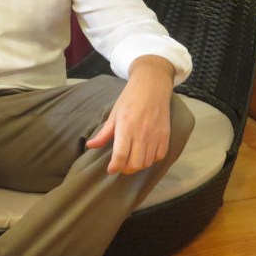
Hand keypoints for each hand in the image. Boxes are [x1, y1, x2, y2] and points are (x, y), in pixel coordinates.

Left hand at [85, 56, 174, 173]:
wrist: (152, 85)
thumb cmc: (130, 98)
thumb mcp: (114, 114)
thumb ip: (104, 133)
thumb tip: (90, 146)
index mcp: (126, 128)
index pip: (121, 156)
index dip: (115, 167)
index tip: (111, 170)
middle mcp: (141, 134)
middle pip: (135, 164)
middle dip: (126, 169)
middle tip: (121, 164)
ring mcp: (155, 135)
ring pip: (147, 162)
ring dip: (139, 165)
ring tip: (133, 158)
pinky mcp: (165, 134)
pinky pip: (160, 156)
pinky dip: (152, 159)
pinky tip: (146, 153)